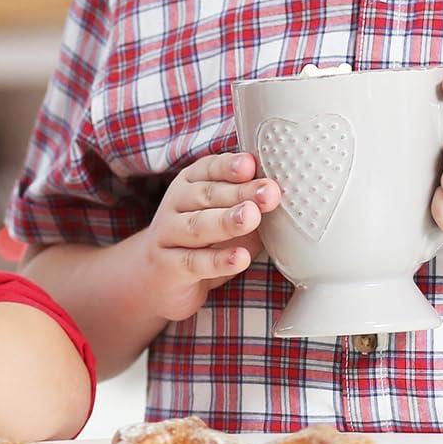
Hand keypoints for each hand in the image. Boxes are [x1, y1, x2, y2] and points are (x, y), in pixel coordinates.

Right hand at [141, 152, 281, 322]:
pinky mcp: (168, 267)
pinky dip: (218, 260)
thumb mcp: (225, 214)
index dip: (229, 166)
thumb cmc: (201, 241)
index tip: (252, 165)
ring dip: (226, 221)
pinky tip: (240, 258)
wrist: (156, 278)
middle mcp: (175, 205)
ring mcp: (168, 235)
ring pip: (198, 226)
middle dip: (240, 193)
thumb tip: (285, 193)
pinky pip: (194, 262)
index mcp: (189, 184)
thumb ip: (250, 202)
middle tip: (269, 193)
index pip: (208, 169)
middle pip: (207, 195)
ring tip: (252, 218)